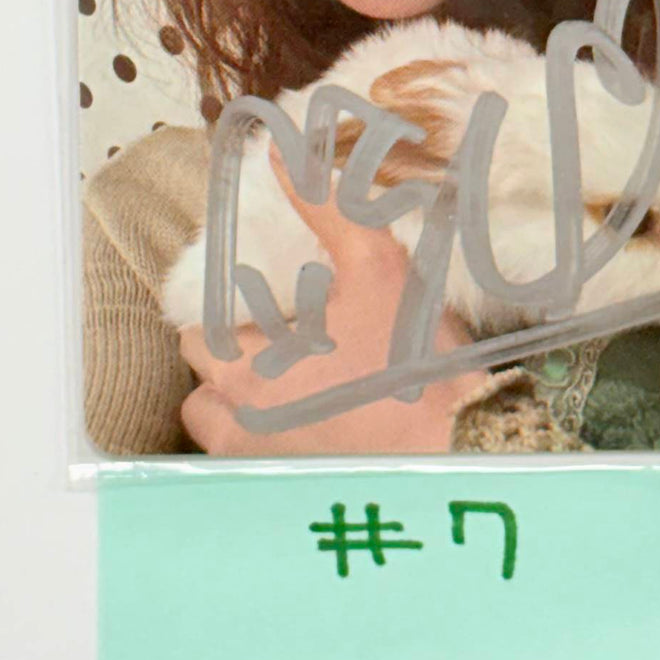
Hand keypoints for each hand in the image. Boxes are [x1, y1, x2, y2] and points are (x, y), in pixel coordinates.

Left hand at [179, 150, 480, 455]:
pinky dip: (272, 451)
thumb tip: (285, 160)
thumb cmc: (415, 365)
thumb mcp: (375, 268)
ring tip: (288, 393)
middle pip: (201, 396)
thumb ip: (327, 210)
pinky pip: (258, 473)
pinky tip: (316, 431)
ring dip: (241, 415)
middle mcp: (243, 430)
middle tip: (273, 352)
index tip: (254, 312)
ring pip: (222, 440)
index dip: (220, 321)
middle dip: (225, 372)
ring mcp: (267, 470)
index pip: (196, 341)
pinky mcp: (298, 498)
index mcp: (247, 374)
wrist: (464, 447)